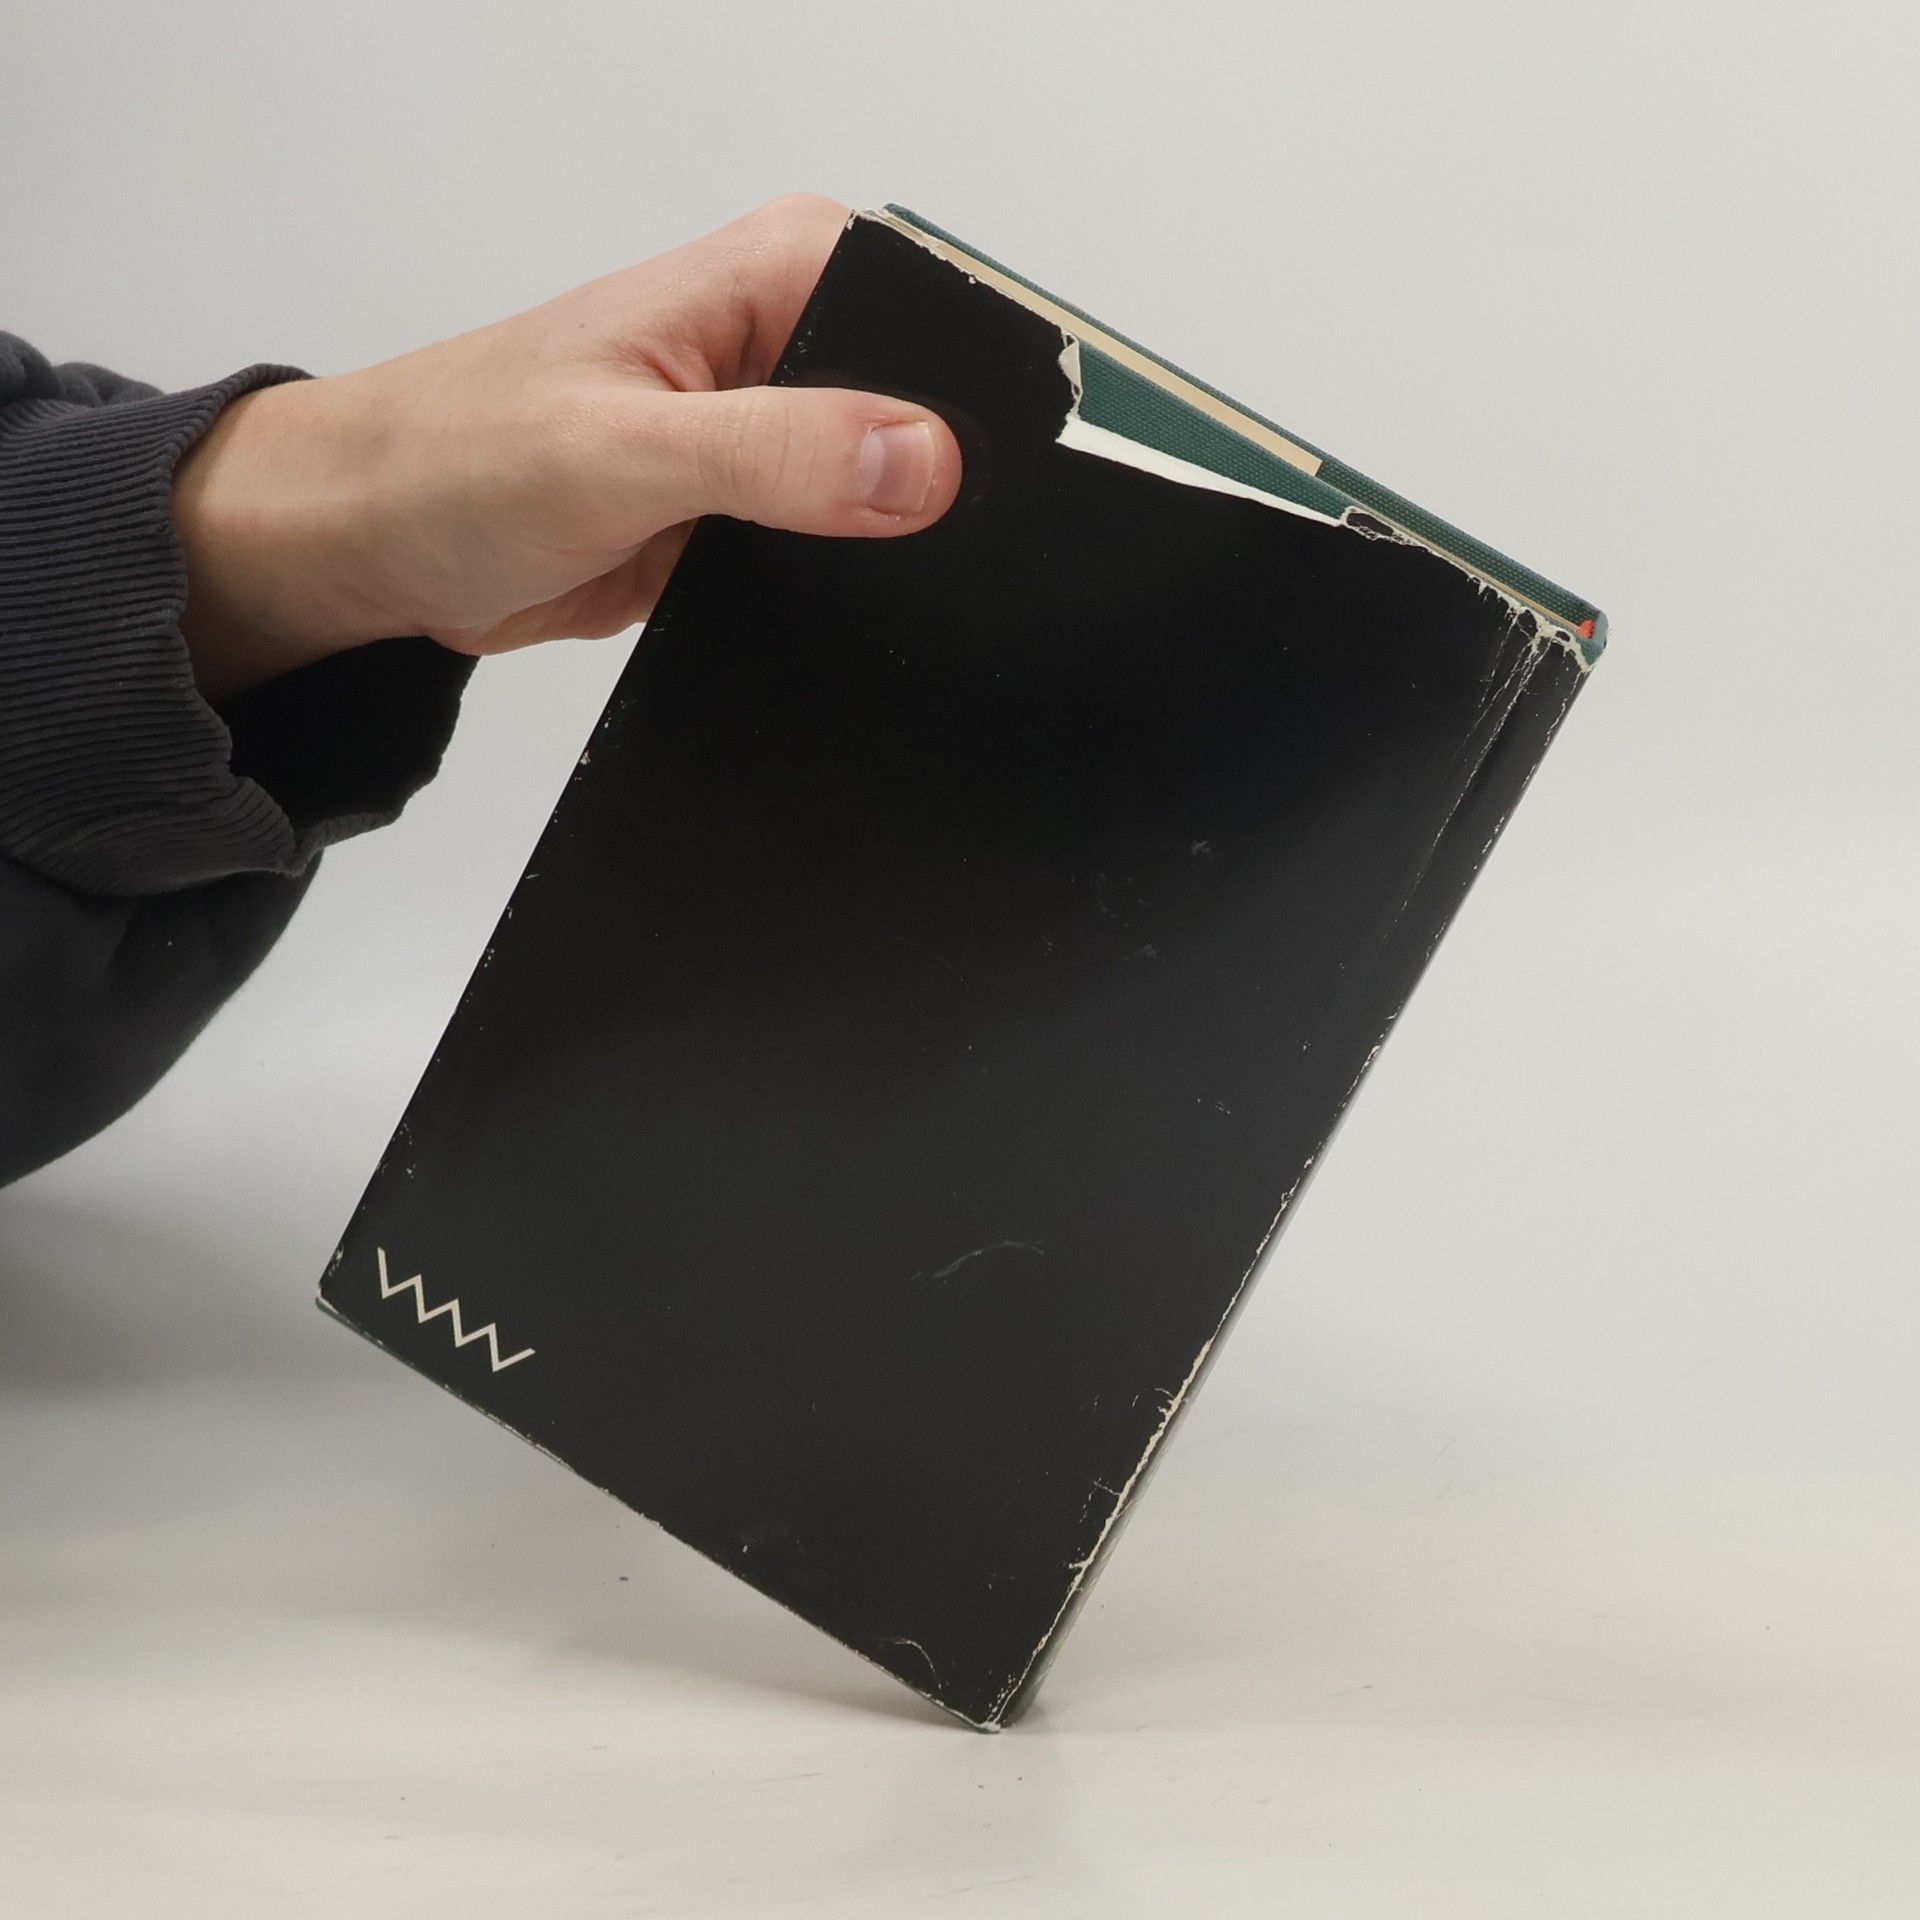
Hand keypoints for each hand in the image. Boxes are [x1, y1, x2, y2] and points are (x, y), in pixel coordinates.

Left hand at [171, 194, 962, 702]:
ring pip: (895, 498)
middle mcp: (787, 346)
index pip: (938, 313)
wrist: (371, 544)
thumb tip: (926, 464)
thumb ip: (778, 454)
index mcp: (775, 276)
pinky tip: (833, 617)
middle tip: (903, 553)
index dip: (978, 403)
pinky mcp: (753, 520)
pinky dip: (846, 592)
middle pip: (934, 413)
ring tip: (858, 586)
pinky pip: (842, 560)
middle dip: (939, 491)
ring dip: (892, 550)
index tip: (986, 486)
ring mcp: (774, 439)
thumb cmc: (451, 458)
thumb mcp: (622, 452)